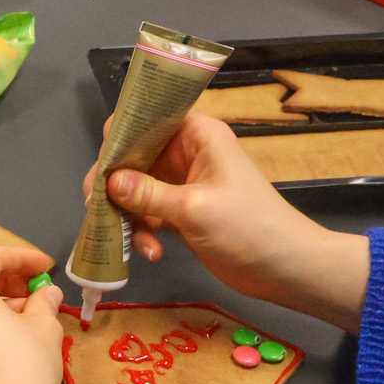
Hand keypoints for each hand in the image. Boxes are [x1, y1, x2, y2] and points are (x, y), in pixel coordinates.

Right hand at [84, 113, 368, 328]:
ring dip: (126, 213)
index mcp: (196, 135)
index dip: (121, 132)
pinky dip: (141, 230)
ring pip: (133, 186)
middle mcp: (185, 153)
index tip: (104, 162)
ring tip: (131, 240)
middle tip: (99, 206)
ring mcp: (180, 183)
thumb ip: (148, 193)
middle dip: (113, 182)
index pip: (148, 115)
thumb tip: (107, 181)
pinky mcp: (179, 211)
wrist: (285, 269)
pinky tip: (150, 252)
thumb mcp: (195, 209)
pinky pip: (145, 212)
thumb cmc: (250, 228)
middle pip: (132, 154)